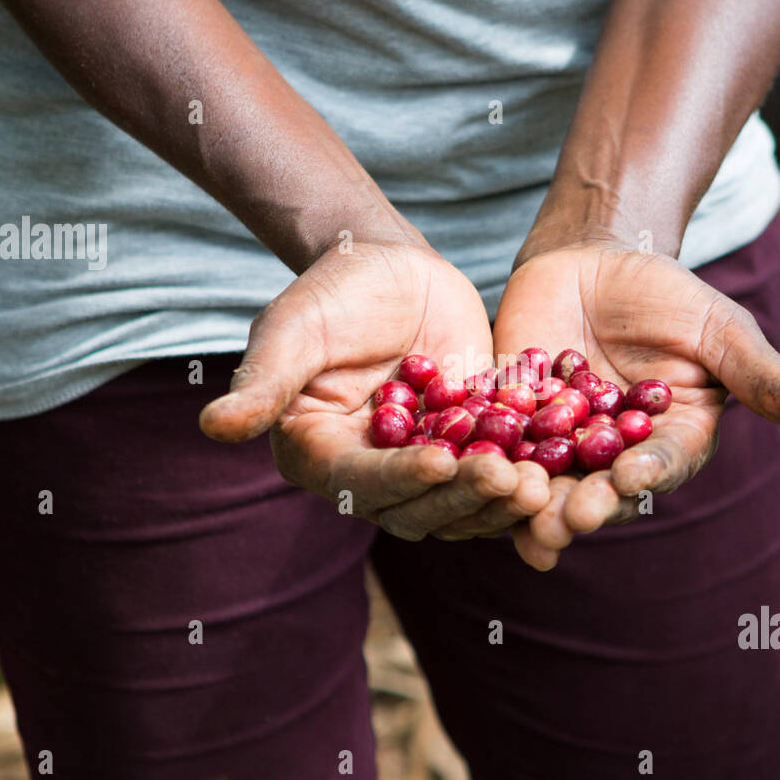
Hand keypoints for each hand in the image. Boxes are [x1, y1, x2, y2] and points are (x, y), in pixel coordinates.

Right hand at [199, 240, 549, 539]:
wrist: (394, 269)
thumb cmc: (333, 291)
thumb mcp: (296, 326)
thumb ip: (266, 380)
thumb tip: (214, 427)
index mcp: (321, 457)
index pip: (360, 484)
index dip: (401, 478)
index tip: (441, 460)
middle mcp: (373, 477)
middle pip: (418, 510)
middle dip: (465, 497)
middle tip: (512, 480)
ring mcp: (426, 470)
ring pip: (464, 508)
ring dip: (503, 503)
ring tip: (544, 483)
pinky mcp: (472, 455)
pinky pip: (501, 480)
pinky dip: (531, 481)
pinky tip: (565, 470)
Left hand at [492, 244, 779, 569]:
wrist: (591, 261)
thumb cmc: (668, 295)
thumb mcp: (718, 330)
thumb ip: (765, 377)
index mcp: (671, 443)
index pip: (662, 466)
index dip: (647, 474)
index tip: (631, 481)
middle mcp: (615, 458)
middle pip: (600, 491)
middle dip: (584, 506)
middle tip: (566, 520)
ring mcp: (559, 447)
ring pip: (546, 484)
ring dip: (533, 505)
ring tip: (521, 521)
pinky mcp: (509, 426)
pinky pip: (496, 452)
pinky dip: (483, 468)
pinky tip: (464, 483)